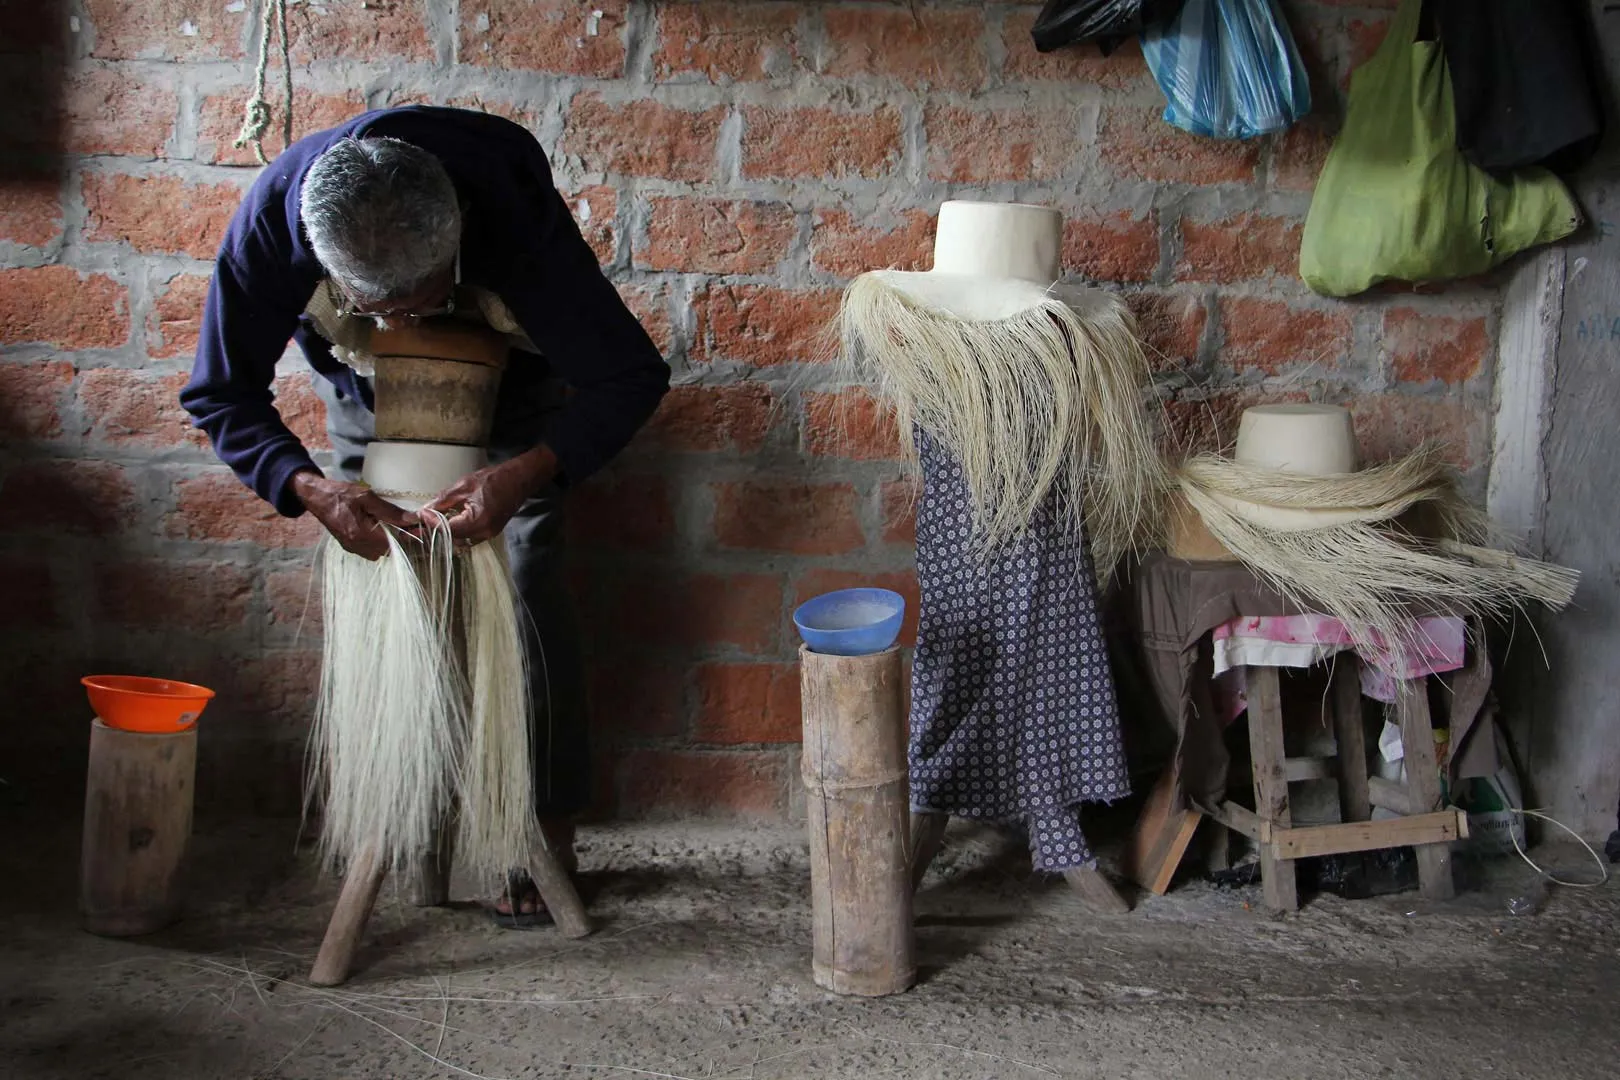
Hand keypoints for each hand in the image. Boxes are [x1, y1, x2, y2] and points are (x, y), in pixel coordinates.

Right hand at [290, 470, 418, 559]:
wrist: (316, 497)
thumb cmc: (340, 494)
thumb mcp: (367, 497)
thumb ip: (390, 511)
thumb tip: (411, 519)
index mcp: (362, 534)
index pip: (394, 542)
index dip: (409, 535)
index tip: (420, 527)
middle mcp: (357, 546)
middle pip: (389, 549)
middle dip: (400, 538)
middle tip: (409, 524)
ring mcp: (353, 548)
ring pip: (381, 551)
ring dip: (390, 540)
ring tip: (395, 525)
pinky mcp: (350, 546)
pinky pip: (371, 549)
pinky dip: (379, 540)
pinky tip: (381, 528)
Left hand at [420, 445, 556, 546]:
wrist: (519, 479)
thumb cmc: (495, 479)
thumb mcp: (464, 486)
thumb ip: (442, 501)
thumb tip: (424, 510)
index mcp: (479, 521)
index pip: (447, 528)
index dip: (430, 523)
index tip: (417, 515)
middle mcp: (484, 532)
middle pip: (451, 539)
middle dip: (433, 532)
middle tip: (414, 528)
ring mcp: (488, 534)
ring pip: (459, 540)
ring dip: (443, 533)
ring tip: (426, 526)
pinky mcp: (489, 531)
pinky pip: (468, 536)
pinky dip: (455, 532)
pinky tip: (444, 524)